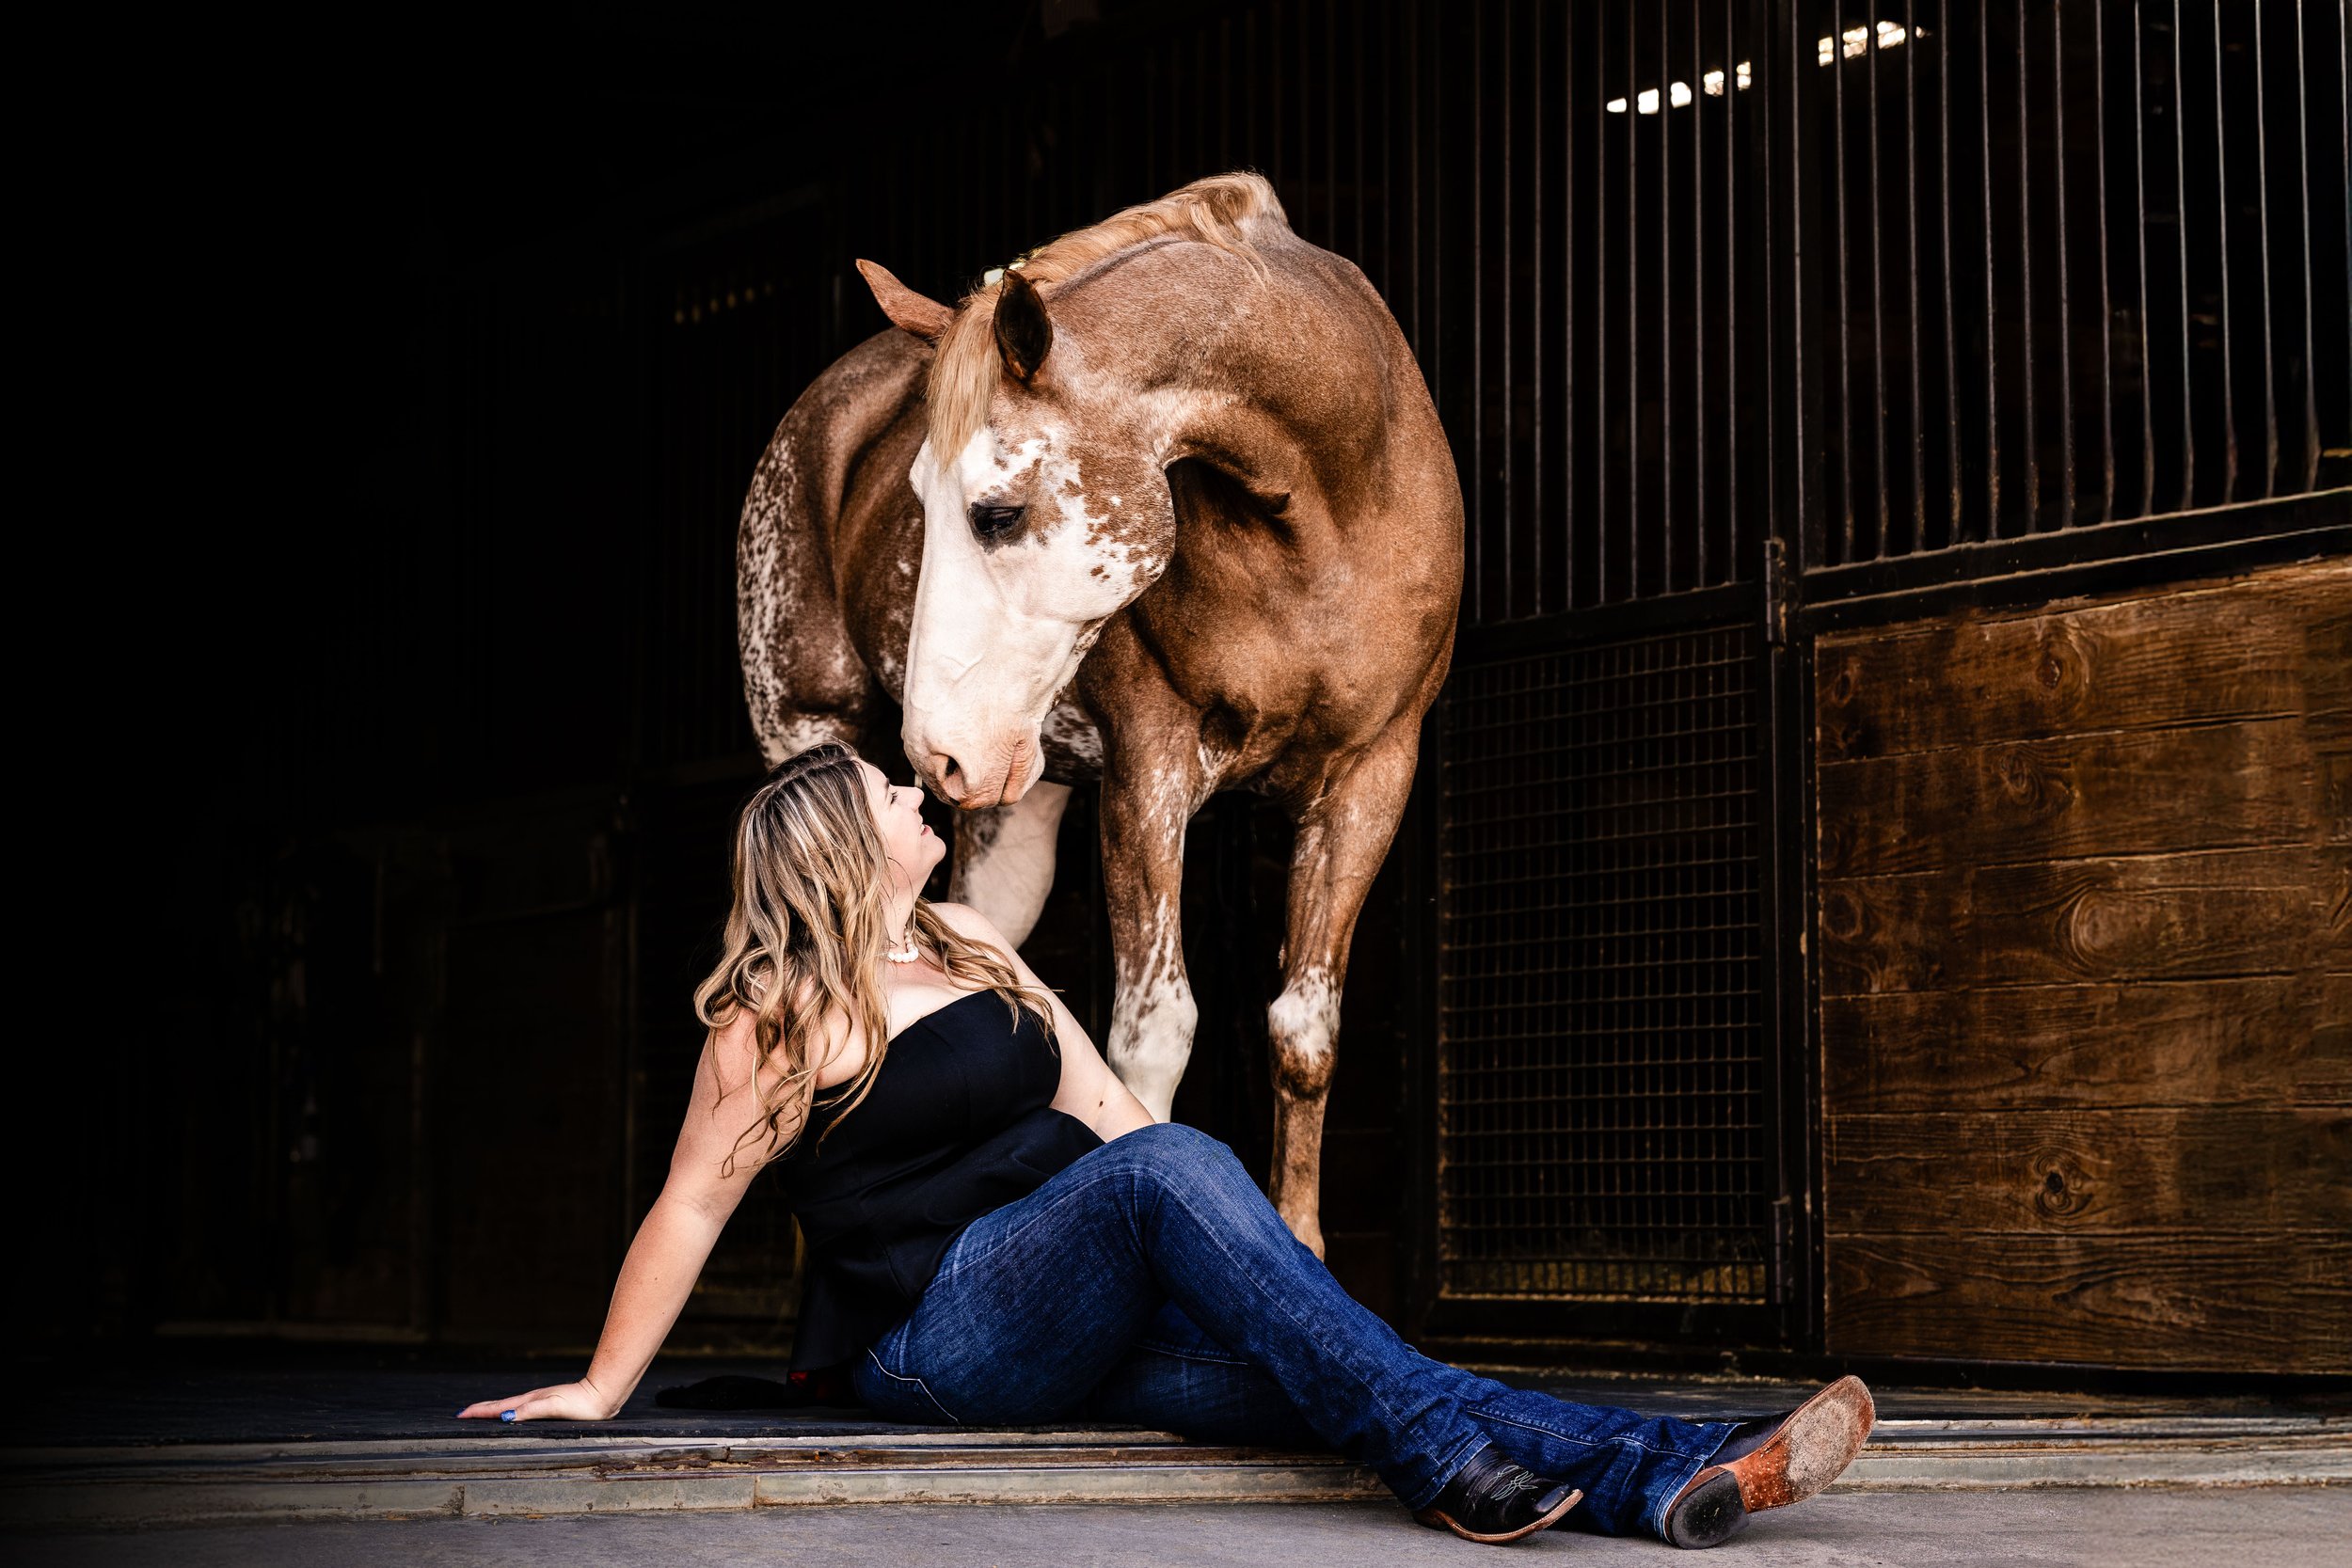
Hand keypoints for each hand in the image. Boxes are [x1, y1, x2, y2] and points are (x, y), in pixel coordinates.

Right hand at [457, 1379, 619, 1422]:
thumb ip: (530, 1411)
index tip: (460, 1414)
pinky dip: (509, 1411)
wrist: (603, 1395)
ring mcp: (541, 1401)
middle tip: (462, 1413)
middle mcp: (533, 1400)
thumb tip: (505, 1416)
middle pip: (501, 1405)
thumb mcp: (554, 1407)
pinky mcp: (550, 1404)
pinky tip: (512, 1414)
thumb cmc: (582, 1404)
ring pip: (510, 1405)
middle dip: (481, 1409)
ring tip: (481, 1413)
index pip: (498, 1407)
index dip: (479, 1411)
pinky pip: (522, 1408)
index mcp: (530, 1401)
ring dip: (493, 1409)